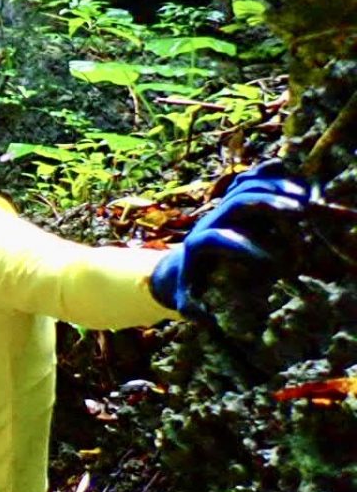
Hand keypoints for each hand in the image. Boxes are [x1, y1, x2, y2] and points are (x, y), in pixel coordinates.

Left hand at [150, 161, 311, 313]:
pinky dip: (269, 173)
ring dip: (276, 188)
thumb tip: (203, 318)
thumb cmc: (193, 287)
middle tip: (299, 213)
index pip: (213, 239)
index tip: (270, 264)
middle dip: (266, 205)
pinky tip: (294, 180)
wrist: (185, 265)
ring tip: (305, 199)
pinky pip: (250, 177)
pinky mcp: (234, 199)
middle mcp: (209, 221)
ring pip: (246, 186)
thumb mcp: (188, 301)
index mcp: (196, 246)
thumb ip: (193, 308)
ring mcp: (222, 207)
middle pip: (235, 203)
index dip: (238, 246)